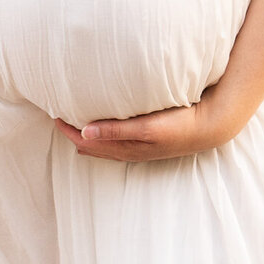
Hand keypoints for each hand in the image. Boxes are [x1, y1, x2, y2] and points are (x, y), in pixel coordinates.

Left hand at [54, 86, 251, 162]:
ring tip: (72, 121)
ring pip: (102, 144)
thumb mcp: (146, 128)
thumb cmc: (179, 126)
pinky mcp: (147, 140)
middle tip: (56, 115)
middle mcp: (129, 150)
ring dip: (86, 134)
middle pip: (91, 145)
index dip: (68, 130)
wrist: (209, 127)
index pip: (86, 141)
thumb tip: (84, 132)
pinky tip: (102, 124)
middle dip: (72, 133)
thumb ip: (116, 130)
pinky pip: (116, 139)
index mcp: (125, 148)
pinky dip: (101, 132)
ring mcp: (138, 147)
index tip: (53, 113)